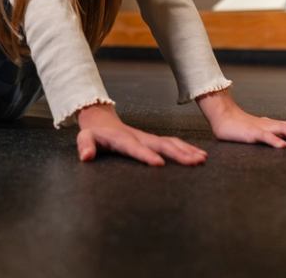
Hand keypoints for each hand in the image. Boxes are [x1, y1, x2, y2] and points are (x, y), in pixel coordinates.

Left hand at [73, 104, 206, 165]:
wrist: (101, 121)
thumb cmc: (93, 133)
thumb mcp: (84, 138)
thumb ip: (85, 146)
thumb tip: (86, 156)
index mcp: (122, 139)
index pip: (134, 148)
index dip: (146, 155)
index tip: (159, 164)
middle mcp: (139, 137)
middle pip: (160, 144)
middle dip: (178, 153)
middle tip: (194, 162)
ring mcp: (147, 138)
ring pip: (170, 143)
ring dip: (186, 150)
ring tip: (201, 159)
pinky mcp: (153, 141)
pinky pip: (172, 143)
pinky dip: (186, 149)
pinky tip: (199, 156)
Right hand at [197, 89, 285, 149]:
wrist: (223, 118)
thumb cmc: (244, 129)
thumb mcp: (264, 134)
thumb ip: (278, 137)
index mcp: (278, 125)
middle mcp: (274, 124)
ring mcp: (263, 128)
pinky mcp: (251, 133)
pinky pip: (265, 137)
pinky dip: (274, 141)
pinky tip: (283, 147)